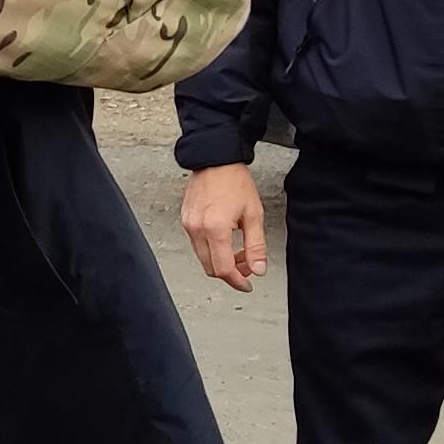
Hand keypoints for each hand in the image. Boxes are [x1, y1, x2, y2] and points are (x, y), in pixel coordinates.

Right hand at [181, 164, 267, 291]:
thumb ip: (256, 246)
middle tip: (247, 265)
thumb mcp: (254, 214)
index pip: (224, 269)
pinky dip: (211, 249)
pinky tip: (225, 239)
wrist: (215, 159)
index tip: (247, 284)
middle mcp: (197, 229)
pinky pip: (197, 244)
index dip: (237, 281)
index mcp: (215, 229)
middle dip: (231, 272)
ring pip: (203, 258)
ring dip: (221, 261)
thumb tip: (258, 269)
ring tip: (238, 250)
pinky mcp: (185, 219)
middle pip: (211, 268)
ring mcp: (188, 225)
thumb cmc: (234, 181)